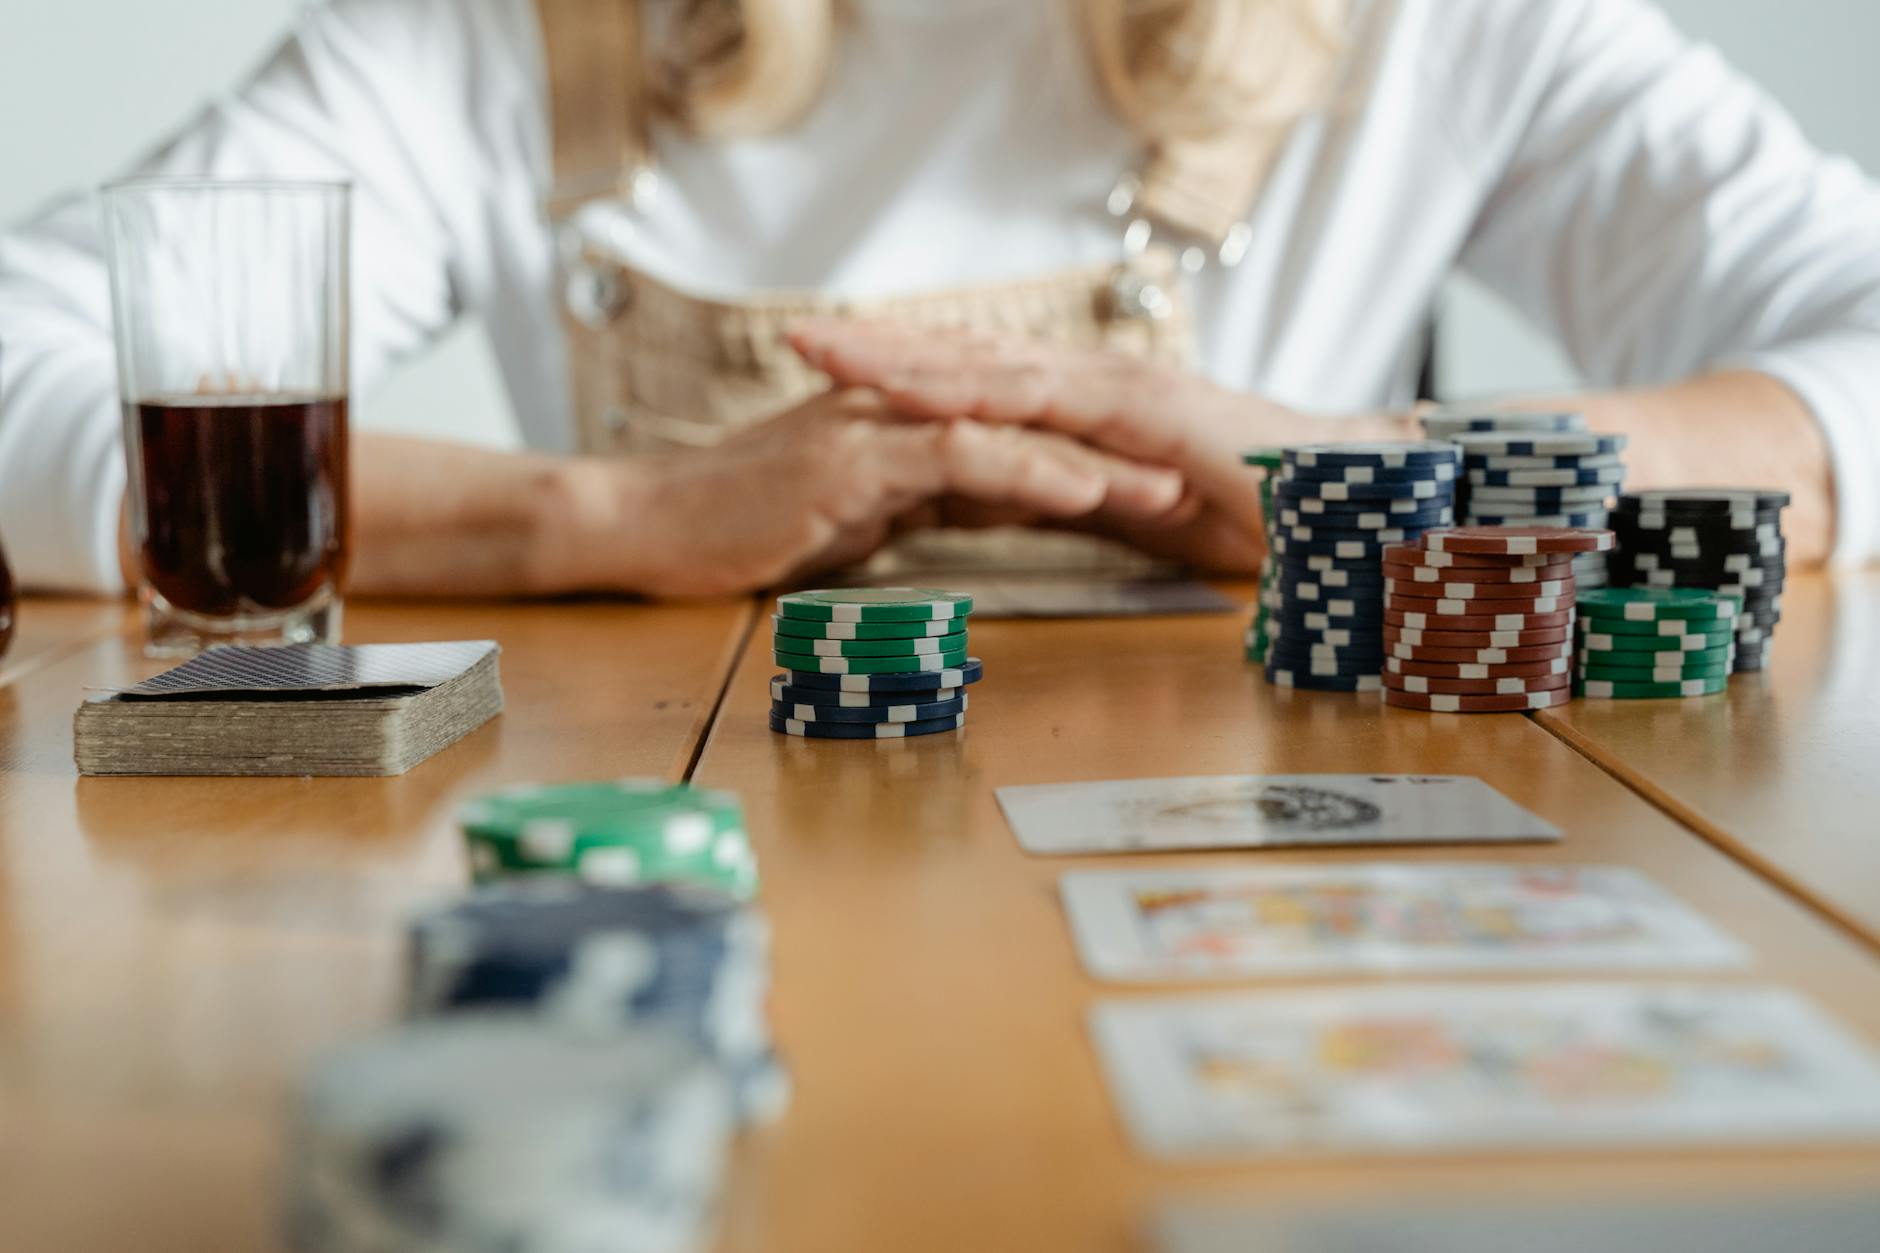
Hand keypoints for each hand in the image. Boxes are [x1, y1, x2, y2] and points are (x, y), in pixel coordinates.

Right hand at [559, 388, 1186, 596]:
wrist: (646, 526)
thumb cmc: (739, 529)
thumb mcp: (852, 518)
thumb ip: (920, 503)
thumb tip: (983, 511)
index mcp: (904, 423)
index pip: (1018, 435)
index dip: (1094, 459)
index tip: (1163, 490)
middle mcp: (900, 410)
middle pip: (1032, 424)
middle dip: (1119, 455)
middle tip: (1197, 484)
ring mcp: (878, 426)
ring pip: (1010, 432)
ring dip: (1095, 463)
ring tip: (1167, 492)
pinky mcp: (855, 457)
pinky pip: (959, 457)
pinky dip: (1026, 471)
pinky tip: (1083, 491)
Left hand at [789, 319, 1292, 570]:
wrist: (1335, 507)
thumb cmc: (1246, 515)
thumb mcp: (1136, 513)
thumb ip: (1081, 499)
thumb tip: (1026, 507)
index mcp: (1080, 410)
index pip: (976, 384)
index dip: (905, 372)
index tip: (834, 369)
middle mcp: (1087, 385)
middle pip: (965, 360)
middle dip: (881, 348)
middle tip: (801, 338)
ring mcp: (1109, 390)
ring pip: (986, 366)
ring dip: (904, 356)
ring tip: (831, 349)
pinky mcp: (1134, 410)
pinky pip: (1037, 398)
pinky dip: (970, 389)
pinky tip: (913, 386)